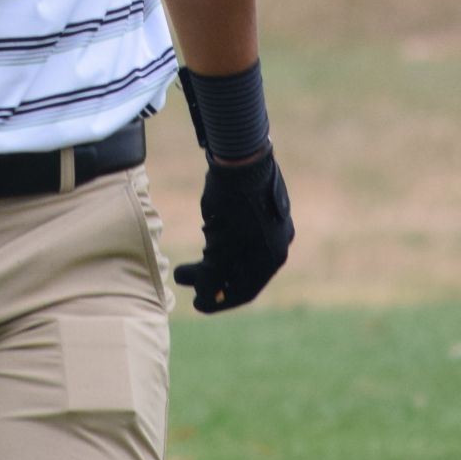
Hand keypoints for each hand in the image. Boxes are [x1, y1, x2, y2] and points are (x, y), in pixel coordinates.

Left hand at [172, 148, 292, 313]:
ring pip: (238, 254)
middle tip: (183, 278)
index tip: (195, 304)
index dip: (217, 300)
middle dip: (209, 277)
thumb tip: (205, 299)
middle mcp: (277, 244)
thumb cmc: (232, 203)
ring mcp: (270, 226)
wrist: (241, 155)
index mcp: (272, 256)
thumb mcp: (219, 245)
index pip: (244, 290)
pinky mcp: (260, 210)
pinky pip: (241, 237)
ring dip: (212, 260)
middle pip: (240, 273)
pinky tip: (206, 236)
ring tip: (187, 259)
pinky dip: (222, 243)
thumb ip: (213, 276)